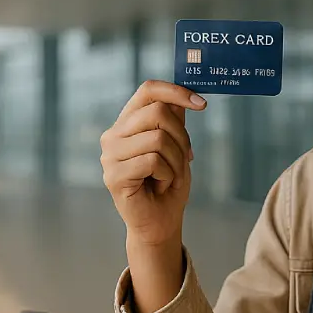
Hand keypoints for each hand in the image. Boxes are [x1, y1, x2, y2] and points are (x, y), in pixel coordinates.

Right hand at [100, 80, 205, 247]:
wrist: (160, 222)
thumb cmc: (168, 184)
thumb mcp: (177, 146)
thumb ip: (174, 120)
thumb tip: (183, 93)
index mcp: (127, 123)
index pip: (148, 90)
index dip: (176, 91)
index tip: (202, 104)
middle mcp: (113, 135)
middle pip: (157, 112)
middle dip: (182, 136)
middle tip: (186, 157)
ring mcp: (110, 156)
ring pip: (158, 138)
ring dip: (176, 161)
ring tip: (170, 176)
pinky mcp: (113, 176)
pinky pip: (153, 161)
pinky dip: (168, 175)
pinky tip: (162, 186)